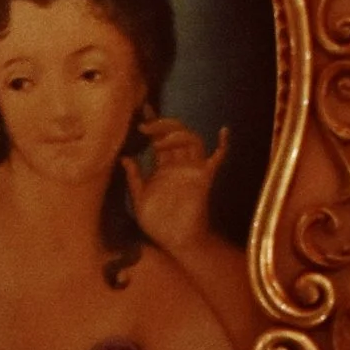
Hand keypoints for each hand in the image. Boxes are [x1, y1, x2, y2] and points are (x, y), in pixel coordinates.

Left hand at [129, 119, 227, 255]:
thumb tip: (125, 157)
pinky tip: (223, 132)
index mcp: (162, 168)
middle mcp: (178, 165)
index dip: (152, 123)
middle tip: (145, 126)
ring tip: (158, 142)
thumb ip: (134, 178)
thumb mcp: (139, 199)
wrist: (176, 241)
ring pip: (191, 140)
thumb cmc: (158, 223)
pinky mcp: (204, 178)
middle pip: (175, 134)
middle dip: (161, 125)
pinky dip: (222, 145)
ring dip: (176, 135)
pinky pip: (217, 159)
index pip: (157, 139)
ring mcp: (192, 170)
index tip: (142, 109)